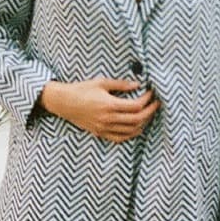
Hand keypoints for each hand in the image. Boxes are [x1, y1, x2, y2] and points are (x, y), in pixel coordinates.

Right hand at [40, 77, 158, 140]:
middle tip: (155, 104)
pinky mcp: (100, 133)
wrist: (64, 102)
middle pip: (137, 119)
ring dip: (143, 123)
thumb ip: (121, 85)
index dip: (147, 100)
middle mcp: (108, 119)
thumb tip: (137, 85)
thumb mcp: (101, 83)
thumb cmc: (82, 90)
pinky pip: (120, 138)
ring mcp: (104, 128)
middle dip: (150, 111)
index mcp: (109, 105)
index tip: (151, 93)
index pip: (136, 106)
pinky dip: (131, 134)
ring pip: (131, 130)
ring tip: (148, 114)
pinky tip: (137, 127)